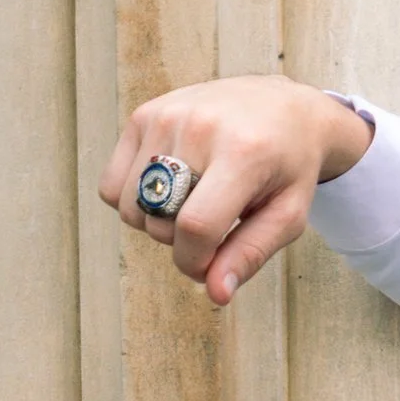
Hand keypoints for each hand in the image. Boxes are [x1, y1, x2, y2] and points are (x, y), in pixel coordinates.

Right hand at [99, 75, 372, 305]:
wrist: (282, 106)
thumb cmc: (289, 167)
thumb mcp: (288, 215)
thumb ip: (251, 255)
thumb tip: (216, 294)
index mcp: (244, 153)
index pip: (196, 227)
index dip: (195, 262)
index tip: (209, 268)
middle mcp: (199, 128)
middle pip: (159, 222)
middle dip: (182, 243)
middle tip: (214, 226)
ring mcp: (165, 116)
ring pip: (129, 207)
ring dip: (155, 223)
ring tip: (192, 204)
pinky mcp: (142, 114)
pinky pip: (111, 185)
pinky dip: (132, 200)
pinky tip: (168, 188)